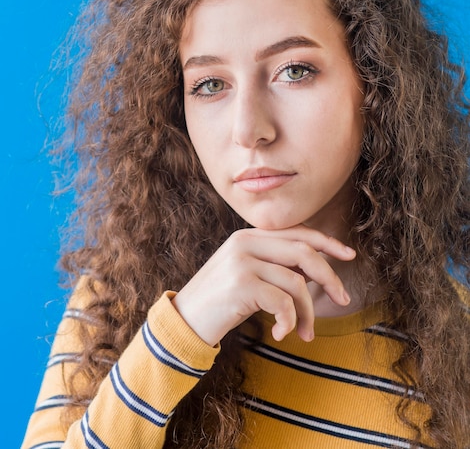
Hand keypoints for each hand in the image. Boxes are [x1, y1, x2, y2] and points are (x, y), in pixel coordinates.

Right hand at [171, 225, 355, 345]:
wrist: (184, 321)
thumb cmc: (221, 301)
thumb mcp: (248, 275)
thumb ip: (276, 264)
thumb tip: (319, 267)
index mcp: (249, 235)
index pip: (297, 232)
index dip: (327, 242)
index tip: (349, 255)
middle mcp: (245, 242)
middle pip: (304, 253)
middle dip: (330, 277)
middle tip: (343, 299)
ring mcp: (242, 262)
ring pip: (296, 283)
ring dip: (308, 313)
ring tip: (304, 333)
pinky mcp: (241, 285)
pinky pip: (283, 303)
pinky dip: (289, 322)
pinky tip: (281, 333)